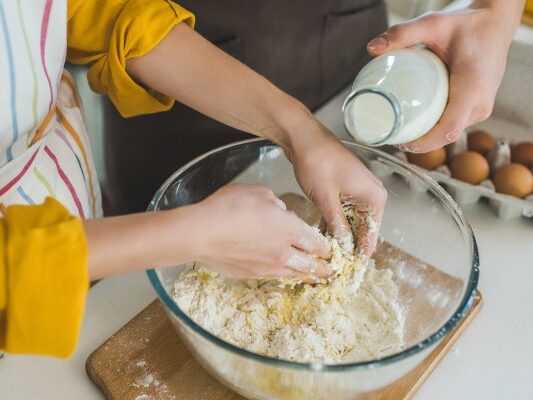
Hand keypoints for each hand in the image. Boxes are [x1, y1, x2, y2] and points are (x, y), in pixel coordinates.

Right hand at [189, 184, 331, 279]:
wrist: (201, 233)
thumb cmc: (229, 207)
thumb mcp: (259, 193)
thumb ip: (276, 203)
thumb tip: (279, 211)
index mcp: (290, 229)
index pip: (317, 243)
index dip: (328, 248)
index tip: (333, 251)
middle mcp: (283, 252)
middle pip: (311, 264)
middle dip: (324, 268)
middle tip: (332, 271)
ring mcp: (267, 267)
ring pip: (294, 274)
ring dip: (308, 277)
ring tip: (315, 279)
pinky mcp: (250, 274)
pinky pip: (274, 277)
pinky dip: (284, 277)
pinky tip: (284, 275)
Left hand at [286, 117, 386, 260]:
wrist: (304, 137)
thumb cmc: (317, 163)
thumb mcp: (326, 199)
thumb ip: (337, 226)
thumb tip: (343, 249)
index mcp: (374, 197)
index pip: (371, 236)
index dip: (360, 256)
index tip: (350, 275)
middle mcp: (371, 195)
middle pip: (363, 230)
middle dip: (349, 249)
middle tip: (335, 268)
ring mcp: (359, 191)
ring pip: (351, 222)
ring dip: (340, 237)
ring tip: (328, 257)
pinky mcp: (346, 189)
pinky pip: (343, 212)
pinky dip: (334, 224)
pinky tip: (322, 237)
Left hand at [367, 1, 521, 152]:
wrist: (496, 24)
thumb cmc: (468, 25)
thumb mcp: (433, 24)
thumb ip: (403, 33)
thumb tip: (372, 48)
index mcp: (473, 87)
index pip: (448, 129)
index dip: (423, 142)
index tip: (400, 141)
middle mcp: (481, 103)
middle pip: (445, 136)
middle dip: (418, 142)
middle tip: (391, 135)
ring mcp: (481, 108)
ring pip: (450, 132)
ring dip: (426, 137)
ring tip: (400, 130)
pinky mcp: (478, 108)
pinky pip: (455, 125)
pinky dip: (435, 129)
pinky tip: (417, 125)